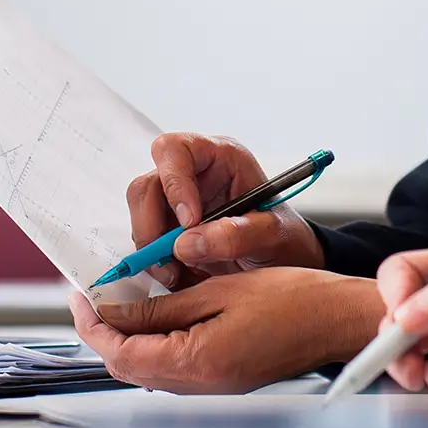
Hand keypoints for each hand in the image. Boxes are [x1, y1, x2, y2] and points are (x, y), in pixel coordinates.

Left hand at [69, 267, 382, 393]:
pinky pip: (172, 367)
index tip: (80, 296)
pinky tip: (156, 314)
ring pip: (147, 369)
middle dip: (103, 332)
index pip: (120, 352)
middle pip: (127, 367)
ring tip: (121, 301)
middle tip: (95, 297)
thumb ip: (161, 306)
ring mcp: (212, 387)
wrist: (336, 319)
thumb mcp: (216, 290)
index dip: (92, 324)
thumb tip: (115, 310)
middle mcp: (200, 384)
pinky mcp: (222, 379)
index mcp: (197, 362)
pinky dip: (154, 343)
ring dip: (128, 338)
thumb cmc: (292, 300)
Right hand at [127, 133, 323, 289]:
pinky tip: (181, 277)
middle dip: (151, 227)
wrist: (285, 262)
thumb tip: (187, 243)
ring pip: (141, 217)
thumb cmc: (285, 237)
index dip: (173, 183)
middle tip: (169, 261)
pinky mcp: (169, 229)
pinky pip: (147, 242)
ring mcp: (176, 203)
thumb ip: (238, 235)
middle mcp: (192, 175)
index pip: (176, 151)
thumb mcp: (274, 235)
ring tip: (179, 275)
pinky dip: (157, 264)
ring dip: (152, 251)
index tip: (188, 221)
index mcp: (220, 157)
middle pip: (147, 187)